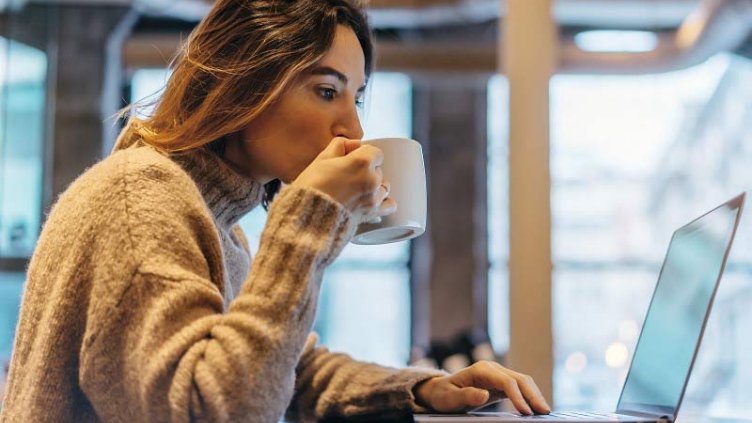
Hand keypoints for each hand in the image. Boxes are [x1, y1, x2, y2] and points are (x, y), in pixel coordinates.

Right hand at [291, 137, 395, 222]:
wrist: (307, 217)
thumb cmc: (311, 187)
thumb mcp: (321, 159)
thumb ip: (339, 145)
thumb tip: (354, 144)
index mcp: (362, 162)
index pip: (375, 152)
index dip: (363, 154)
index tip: (353, 160)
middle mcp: (372, 179)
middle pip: (378, 169)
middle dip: (366, 171)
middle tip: (348, 177)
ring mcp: (374, 197)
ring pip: (383, 186)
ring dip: (374, 186)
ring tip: (358, 190)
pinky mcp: (372, 213)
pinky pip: (390, 205)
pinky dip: (384, 202)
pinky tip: (374, 200)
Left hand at [413, 361, 550, 415]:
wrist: (440, 390)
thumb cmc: (443, 395)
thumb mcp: (450, 398)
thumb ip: (466, 396)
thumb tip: (484, 394)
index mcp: (481, 369)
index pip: (506, 381)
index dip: (518, 396)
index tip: (526, 412)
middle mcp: (492, 369)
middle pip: (519, 379)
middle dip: (533, 394)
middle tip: (544, 412)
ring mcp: (497, 375)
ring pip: (522, 382)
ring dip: (534, 395)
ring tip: (544, 411)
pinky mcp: (500, 383)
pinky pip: (519, 388)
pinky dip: (529, 396)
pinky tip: (535, 407)